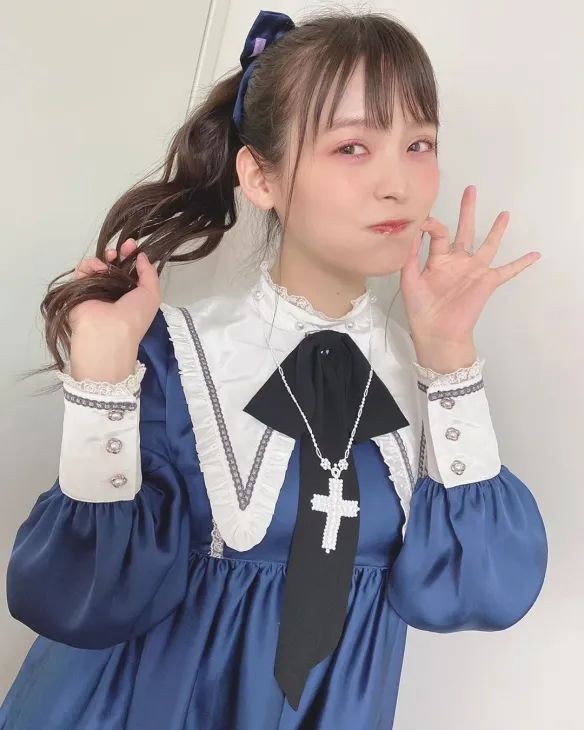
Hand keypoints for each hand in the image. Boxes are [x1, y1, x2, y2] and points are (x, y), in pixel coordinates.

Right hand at [70, 238, 160, 345]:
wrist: (109, 331)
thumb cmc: (135, 316)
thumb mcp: (152, 294)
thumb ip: (149, 273)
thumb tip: (142, 257)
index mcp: (132, 295)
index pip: (130, 271)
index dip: (132, 256)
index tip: (133, 245)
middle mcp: (114, 292)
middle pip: (114, 266)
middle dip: (118, 253)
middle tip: (123, 247)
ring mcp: (96, 290)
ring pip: (98, 266)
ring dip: (105, 258)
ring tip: (110, 258)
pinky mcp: (79, 289)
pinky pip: (83, 271)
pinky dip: (89, 265)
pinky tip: (97, 267)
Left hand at [400, 185, 540, 345]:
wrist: (436, 332)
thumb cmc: (420, 309)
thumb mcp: (409, 279)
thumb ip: (411, 256)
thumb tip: (415, 231)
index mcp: (438, 259)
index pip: (438, 233)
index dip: (431, 225)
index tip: (424, 222)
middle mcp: (457, 261)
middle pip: (464, 230)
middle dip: (467, 210)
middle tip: (470, 190)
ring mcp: (473, 270)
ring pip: (488, 245)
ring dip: (496, 229)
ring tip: (504, 213)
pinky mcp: (486, 282)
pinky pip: (508, 271)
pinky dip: (521, 263)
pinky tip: (534, 254)